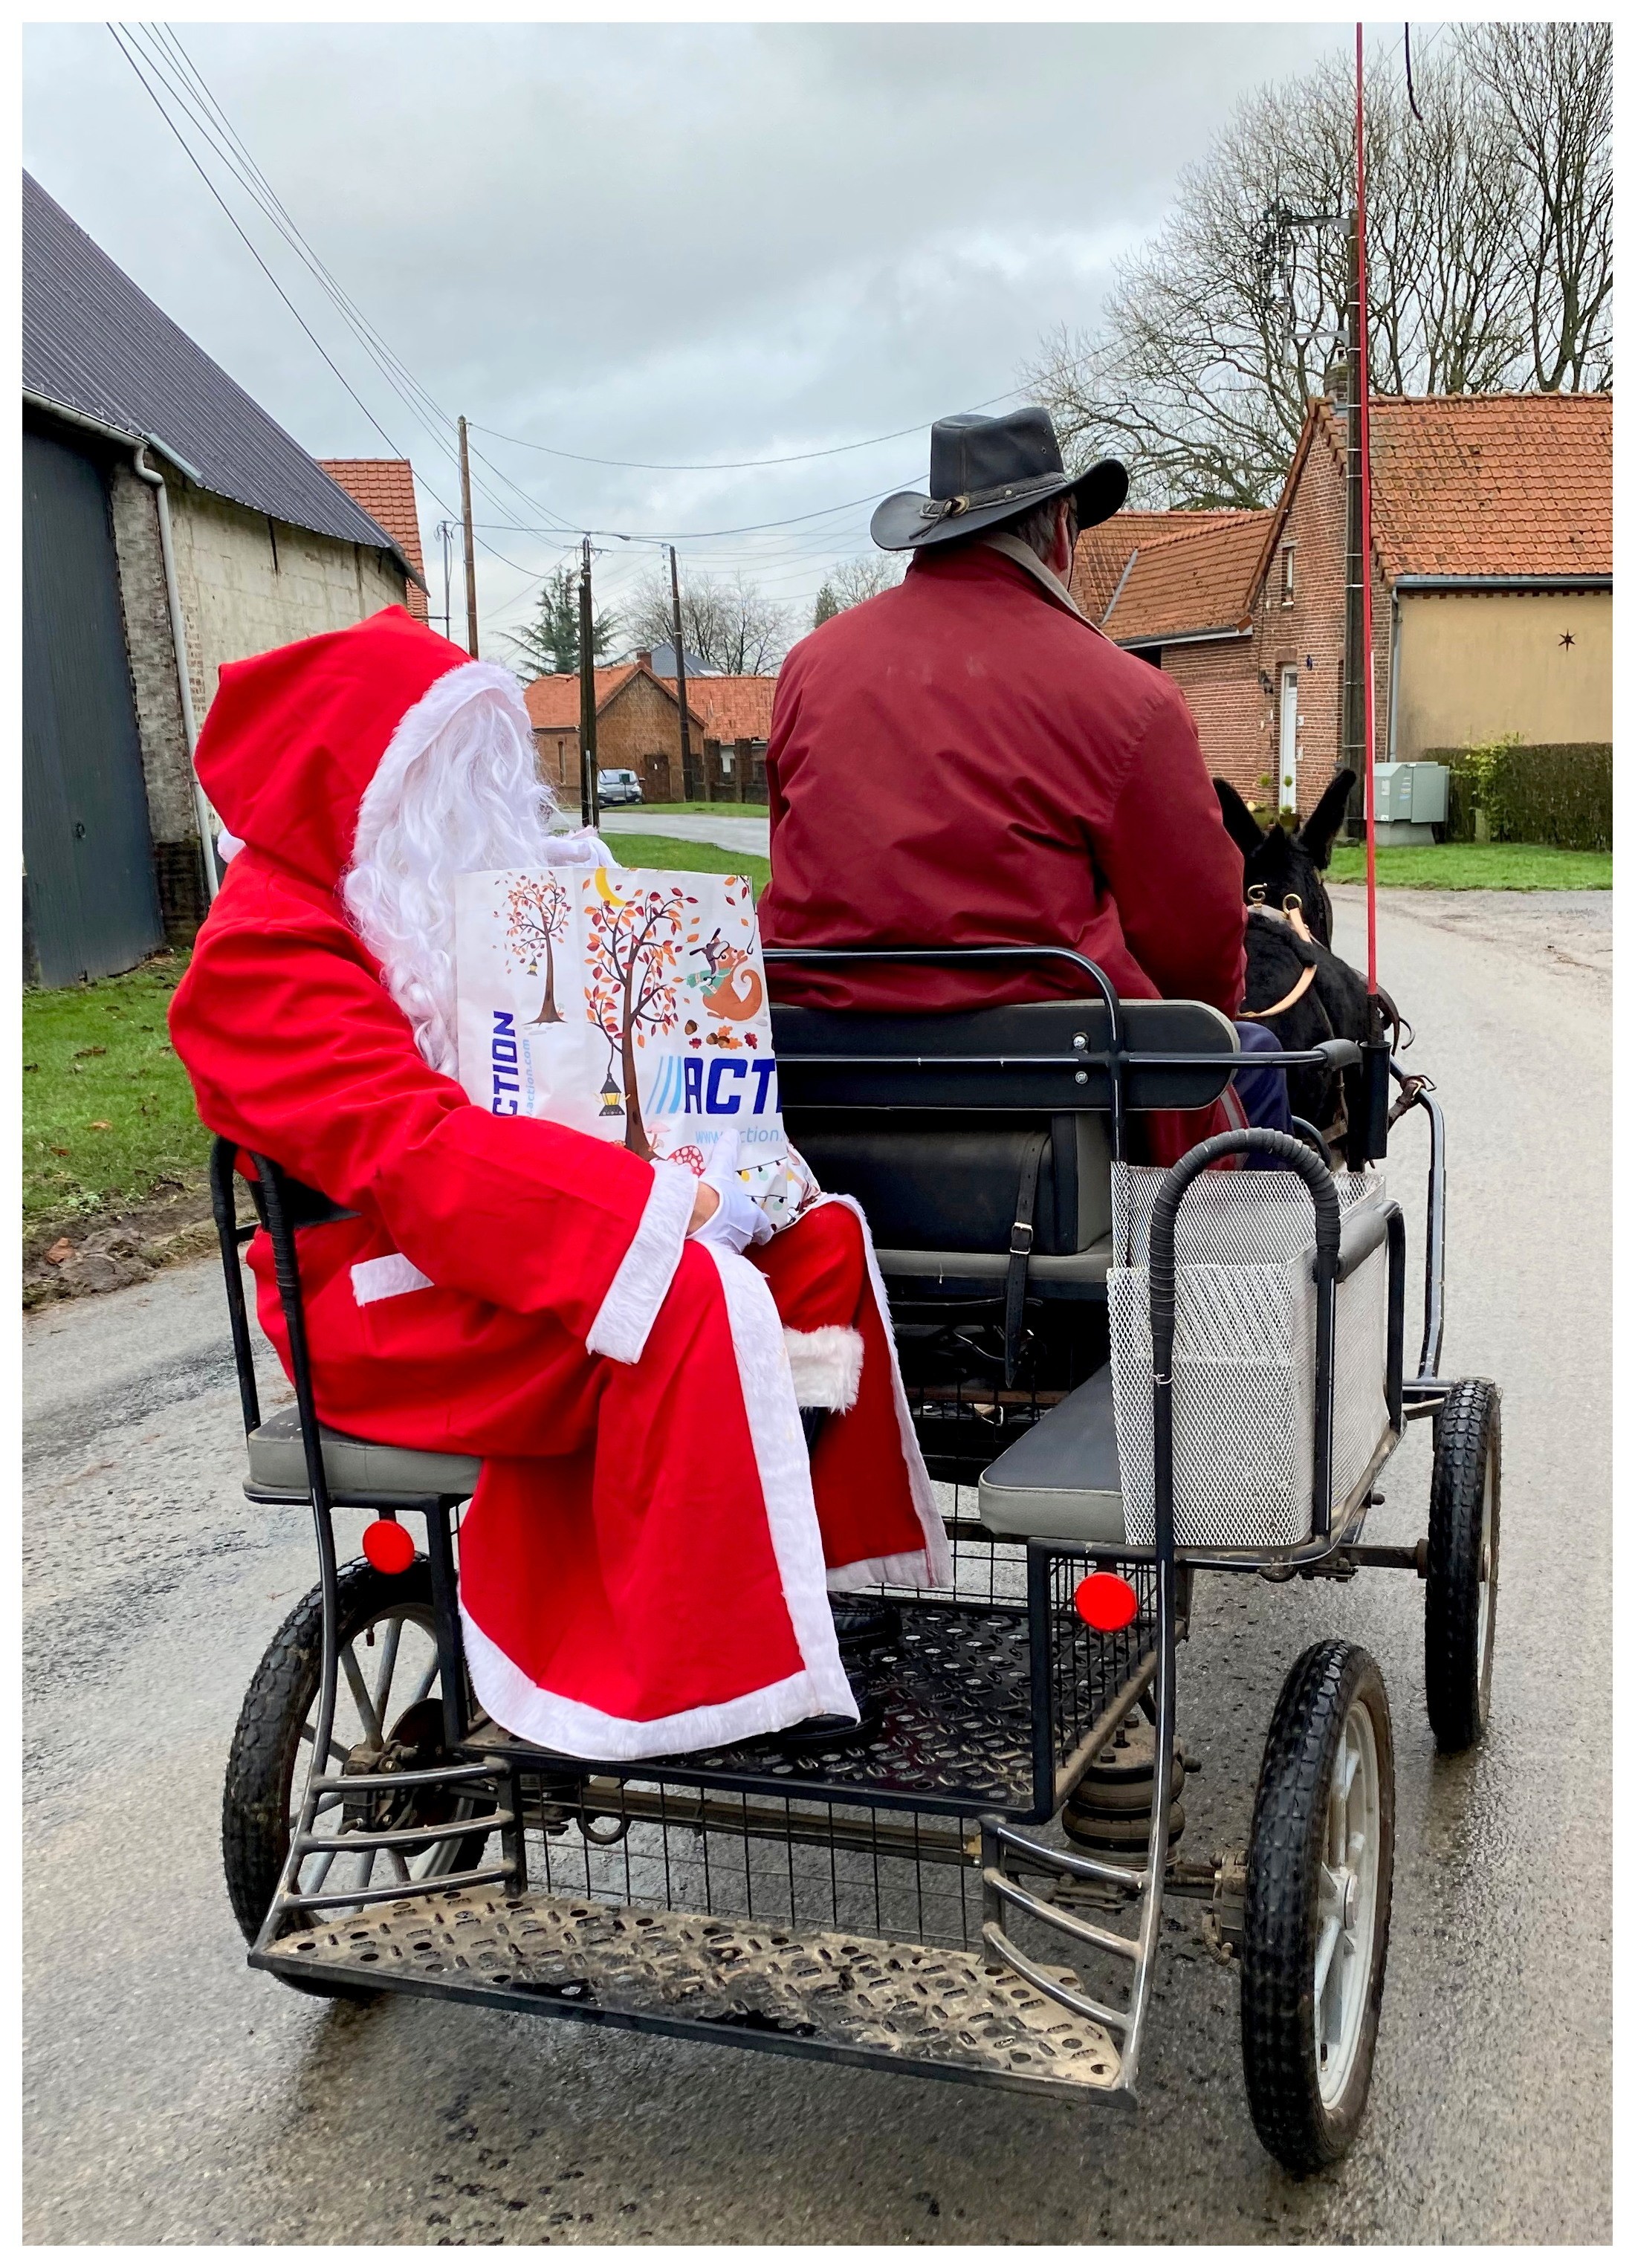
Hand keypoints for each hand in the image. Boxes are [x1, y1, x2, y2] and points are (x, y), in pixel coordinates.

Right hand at [687, 1134, 770, 1254]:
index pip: (763, 1228)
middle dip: (735, 1232)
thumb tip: (732, 1134)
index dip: (762, 1229)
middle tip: (724, 1223)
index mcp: (752, 1218)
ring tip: (706, 1231)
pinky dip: (703, 1248)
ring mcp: (726, 1250)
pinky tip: (694, 1242)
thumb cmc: (715, 1194)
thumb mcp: (721, 1170)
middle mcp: (743, 1238)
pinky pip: (708, 1254)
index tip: (761, 1231)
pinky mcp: (708, 1258)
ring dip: (719, 1241)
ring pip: (725, 1247)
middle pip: (743, 1238)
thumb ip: (727, 1154)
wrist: (692, 1216)